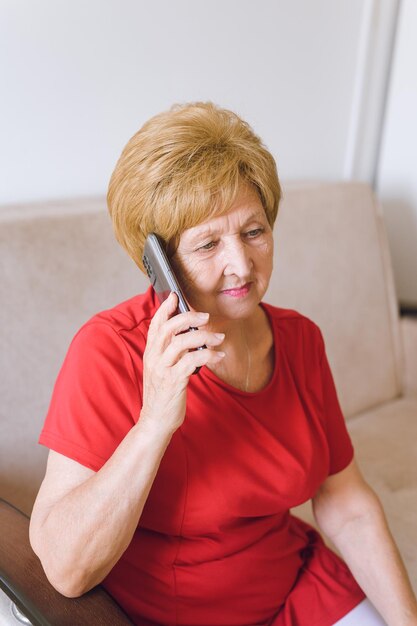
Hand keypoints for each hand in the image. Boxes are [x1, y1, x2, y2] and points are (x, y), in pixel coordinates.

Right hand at [140, 292, 224, 433]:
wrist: (155, 420)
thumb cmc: (163, 393)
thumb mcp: (161, 368)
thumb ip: (170, 351)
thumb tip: (189, 333)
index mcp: (150, 352)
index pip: (155, 324)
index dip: (165, 308)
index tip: (175, 296)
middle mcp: (154, 357)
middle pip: (169, 328)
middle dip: (189, 317)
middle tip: (206, 316)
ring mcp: (163, 369)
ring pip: (182, 342)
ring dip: (204, 336)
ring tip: (219, 338)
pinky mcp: (174, 381)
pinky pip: (193, 360)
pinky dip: (208, 354)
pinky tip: (218, 355)